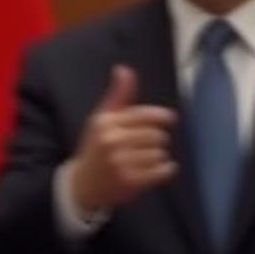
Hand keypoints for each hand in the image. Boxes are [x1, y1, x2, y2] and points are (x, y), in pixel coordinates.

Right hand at [69, 65, 177, 212]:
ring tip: (147, 158)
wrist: (83, 184)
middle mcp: (112, 141)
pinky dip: (165, 169)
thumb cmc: (96, 147)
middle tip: (149, 144)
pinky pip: (161, 170)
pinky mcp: (130, 182)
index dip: (161, 116)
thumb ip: (118, 95)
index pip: (143, 115)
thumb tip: (123, 69)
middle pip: (155, 135)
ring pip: (159, 153)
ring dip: (159, 156)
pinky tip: (160, 169)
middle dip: (157, 139)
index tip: (170, 118)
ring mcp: (120, 163)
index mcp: (106, 123)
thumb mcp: (101, 119)